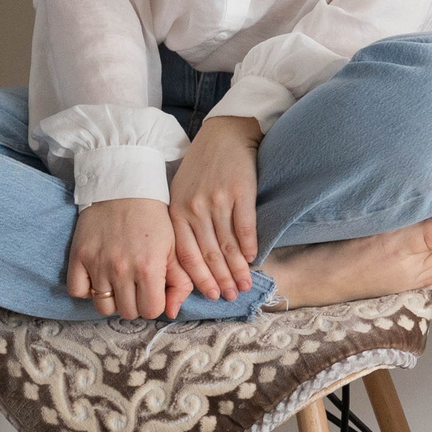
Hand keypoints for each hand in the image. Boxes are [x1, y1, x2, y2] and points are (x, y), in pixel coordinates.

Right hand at [65, 197, 192, 319]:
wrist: (125, 190)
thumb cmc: (155, 219)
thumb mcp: (175, 248)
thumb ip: (181, 281)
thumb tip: (173, 313)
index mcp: (149, 268)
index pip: (151, 310)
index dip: (155, 304)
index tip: (154, 291)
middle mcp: (121, 269)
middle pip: (128, 312)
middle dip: (136, 303)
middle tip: (137, 287)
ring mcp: (97, 264)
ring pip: (103, 307)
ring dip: (113, 300)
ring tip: (119, 284)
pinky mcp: (78, 257)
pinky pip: (77, 291)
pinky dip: (87, 290)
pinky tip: (98, 278)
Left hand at [169, 115, 260, 298]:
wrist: (224, 134)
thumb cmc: (202, 167)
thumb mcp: (182, 193)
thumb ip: (183, 223)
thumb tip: (194, 260)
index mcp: (177, 212)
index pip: (186, 256)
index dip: (199, 279)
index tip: (210, 295)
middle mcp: (195, 209)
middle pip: (208, 255)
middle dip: (221, 280)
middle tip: (231, 297)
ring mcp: (218, 201)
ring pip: (228, 246)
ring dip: (238, 269)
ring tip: (245, 284)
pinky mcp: (241, 192)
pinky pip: (245, 228)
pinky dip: (250, 246)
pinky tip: (254, 258)